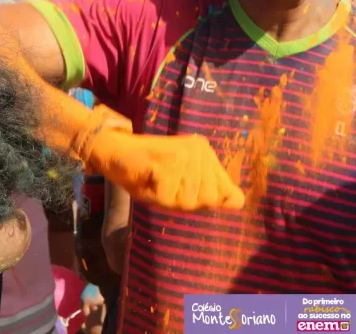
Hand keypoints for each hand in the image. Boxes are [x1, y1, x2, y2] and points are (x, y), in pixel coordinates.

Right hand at [89, 131, 244, 211]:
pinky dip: (155, 196)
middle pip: (207, 201)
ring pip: (188, 201)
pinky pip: (168, 198)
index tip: (183, 188)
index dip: (207, 202)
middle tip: (166, 185)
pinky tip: (149, 179)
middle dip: (182, 201)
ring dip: (167, 199)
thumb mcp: (184, 186)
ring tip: (157, 181)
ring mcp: (187, 154)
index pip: (228, 195)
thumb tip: (239, 203)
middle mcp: (202, 151)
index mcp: (208, 155)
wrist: (116, 152)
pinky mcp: (171, 159)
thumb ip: (211, 193)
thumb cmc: (149, 173)